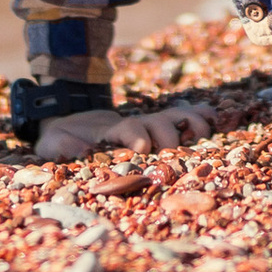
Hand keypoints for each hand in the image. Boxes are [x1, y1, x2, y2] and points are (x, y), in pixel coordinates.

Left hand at [33, 98, 212, 160]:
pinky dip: (198, 117)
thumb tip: (84, 150)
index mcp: (110, 131)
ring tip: (207, 134)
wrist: (69, 122)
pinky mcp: (156, 131)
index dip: (136, 135)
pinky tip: (217, 120)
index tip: (141, 146)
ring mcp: (148, 126)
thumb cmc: (62, 141)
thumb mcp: (54, 144)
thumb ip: (65, 146)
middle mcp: (134, 126)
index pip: (129, 128)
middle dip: (169, 138)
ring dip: (191, 124)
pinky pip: (181, 120)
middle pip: (158, 124)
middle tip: (177, 155)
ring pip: (174, 118)